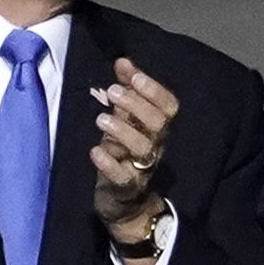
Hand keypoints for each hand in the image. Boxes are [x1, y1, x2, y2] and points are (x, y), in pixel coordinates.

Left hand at [91, 58, 179, 239]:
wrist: (125, 203)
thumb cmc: (124, 154)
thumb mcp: (125, 121)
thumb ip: (126, 92)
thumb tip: (123, 61)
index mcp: (157, 129)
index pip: (168, 107)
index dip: (154, 90)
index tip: (133, 75)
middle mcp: (155, 147)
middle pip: (158, 124)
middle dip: (136, 104)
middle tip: (111, 92)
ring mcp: (142, 168)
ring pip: (143, 148)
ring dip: (122, 130)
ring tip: (100, 119)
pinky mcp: (126, 188)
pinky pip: (123, 176)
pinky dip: (109, 163)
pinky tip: (95, 151)